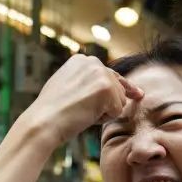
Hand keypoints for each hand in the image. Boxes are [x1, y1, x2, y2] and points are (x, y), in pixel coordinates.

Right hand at [21, 54, 143, 147]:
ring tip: (80, 112)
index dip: (123, 88)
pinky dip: (103, 119)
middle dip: (106, 105)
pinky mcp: (107, 89)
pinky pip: (117, 111)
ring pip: (119, 101)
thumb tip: (107, 85)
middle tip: (81, 111)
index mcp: (82, 60)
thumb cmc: (51, 112)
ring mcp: (101, 74)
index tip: (138, 94)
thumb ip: (84, 82)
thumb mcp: (66, 86)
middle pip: (117, 89)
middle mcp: (93, 62)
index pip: (110, 75)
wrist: (43, 122)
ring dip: (103, 113)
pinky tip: (85, 115)